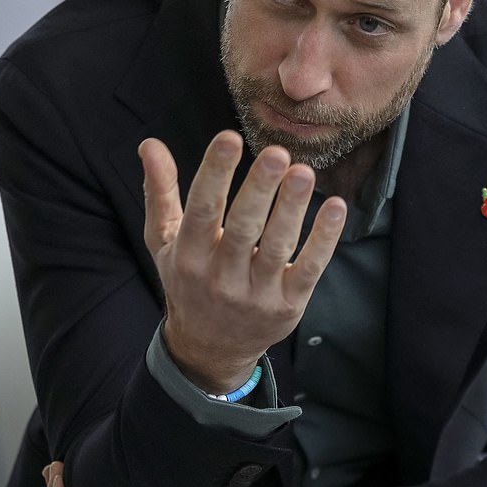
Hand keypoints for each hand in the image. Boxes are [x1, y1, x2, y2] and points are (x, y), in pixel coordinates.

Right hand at [139, 132, 345, 393]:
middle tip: (277, 153)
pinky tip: (336, 207)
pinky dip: (324, 239)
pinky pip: (308, 269)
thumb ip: (160, 191)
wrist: (210, 349)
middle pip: (243, 228)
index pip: (202, 210)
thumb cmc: (189, 281)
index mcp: (189, 256)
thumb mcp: (164, 240)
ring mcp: (256, 294)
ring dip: (292, 209)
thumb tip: (149, 143)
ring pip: (277, 246)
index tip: (229, 138)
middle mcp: (221, 277)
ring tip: (304, 172)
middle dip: (260, 189)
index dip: (214, 174)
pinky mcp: (288, 305)